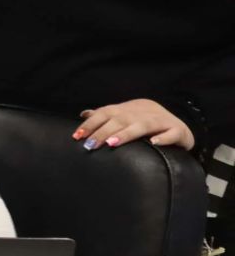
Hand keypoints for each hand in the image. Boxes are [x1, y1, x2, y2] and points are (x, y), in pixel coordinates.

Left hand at [73, 99, 194, 150]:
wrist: (179, 121)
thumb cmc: (145, 121)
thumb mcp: (126, 116)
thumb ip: (106, 116)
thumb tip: (84, 113)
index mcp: (127, 110)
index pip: (106, 114)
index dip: (91, 124)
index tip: (77, 136)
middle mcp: (142, 114)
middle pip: (120, 120)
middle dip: (103, 132)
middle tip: (90, 145)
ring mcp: (161, 121)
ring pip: (142, 126)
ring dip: (127, 134)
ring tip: (112, 143)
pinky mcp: (177, 130)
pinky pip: (172, 134)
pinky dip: (164, 138)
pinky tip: (154, 143)